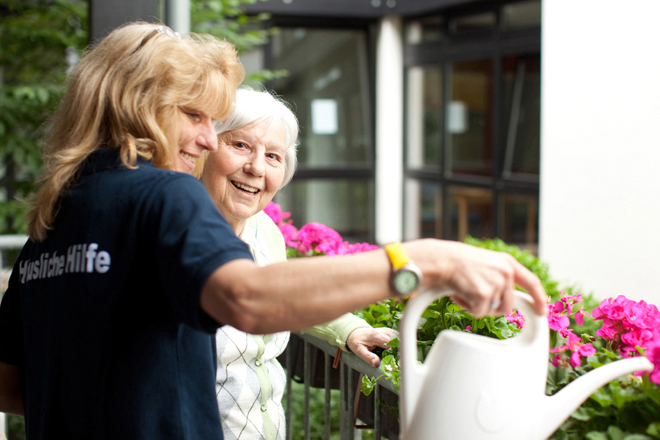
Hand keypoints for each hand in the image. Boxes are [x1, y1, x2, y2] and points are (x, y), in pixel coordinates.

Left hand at [346, 327, 397, 366]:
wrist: (355, 333)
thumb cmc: (357, 342)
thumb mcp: (359, 351)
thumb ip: (368, 357)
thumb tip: (376, 363)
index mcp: (377, 336)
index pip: (392, 344)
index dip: (397, 352)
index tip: (398, 360)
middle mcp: (383, 331)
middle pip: (398, 340)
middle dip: (401, 350)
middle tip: (399, 360)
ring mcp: (387, 330)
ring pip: (399, 337)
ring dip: (401, 346)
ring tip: (399, 355)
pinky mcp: (389, 331)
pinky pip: (398, 336)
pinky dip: (399, 342)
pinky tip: (398, 349)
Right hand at [406, 239, 547, 318]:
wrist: (441, 259)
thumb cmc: (457, 261)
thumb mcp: (485, 263)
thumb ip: (498, 277)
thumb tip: (505, 300)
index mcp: (507, 263)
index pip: (532, 282)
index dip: (538, 299)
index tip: (541, 311)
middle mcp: (506, 272)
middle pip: (508, 305)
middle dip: (491, 307)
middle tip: (475, 297)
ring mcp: (496, 283)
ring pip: (493, 311)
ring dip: (478, 306)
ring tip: (465, 291)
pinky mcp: (484, 295)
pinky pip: (479, 313)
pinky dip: (467, 307)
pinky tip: (459, 293)